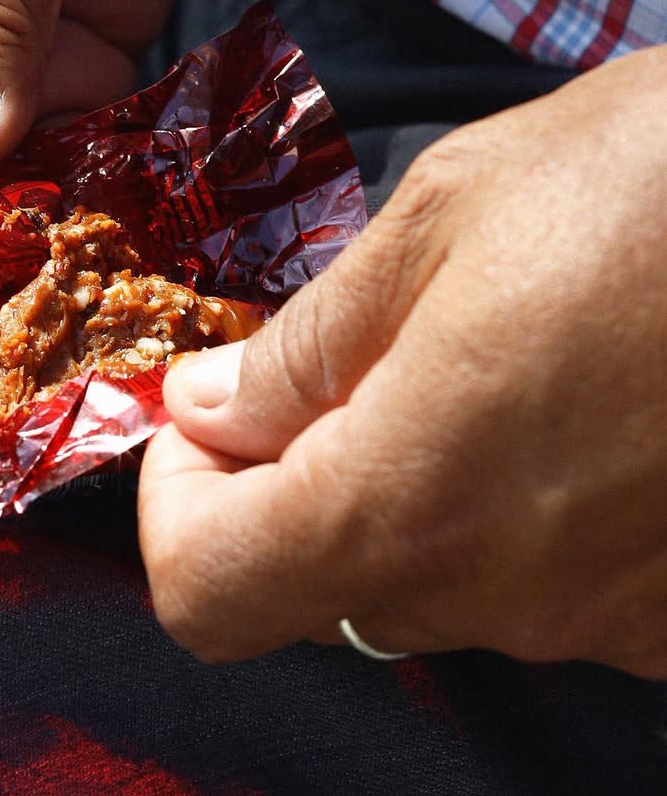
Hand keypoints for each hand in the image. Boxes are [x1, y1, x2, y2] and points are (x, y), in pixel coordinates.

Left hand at [139, 48, 666, 678]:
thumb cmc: (662, 178)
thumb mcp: (445, 215)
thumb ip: (308, 343)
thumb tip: (213, 414)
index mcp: (410, 497)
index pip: (208, 591)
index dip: (176, 504)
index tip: (211, 417)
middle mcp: (504, 592)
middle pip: (317, 585)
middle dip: (293, 482)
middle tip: (340, 361)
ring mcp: (608, 617)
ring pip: (434, 581)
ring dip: (412, 486)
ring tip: (480, 358)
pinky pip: (543, 580)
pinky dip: (516, 508)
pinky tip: (572, 405)